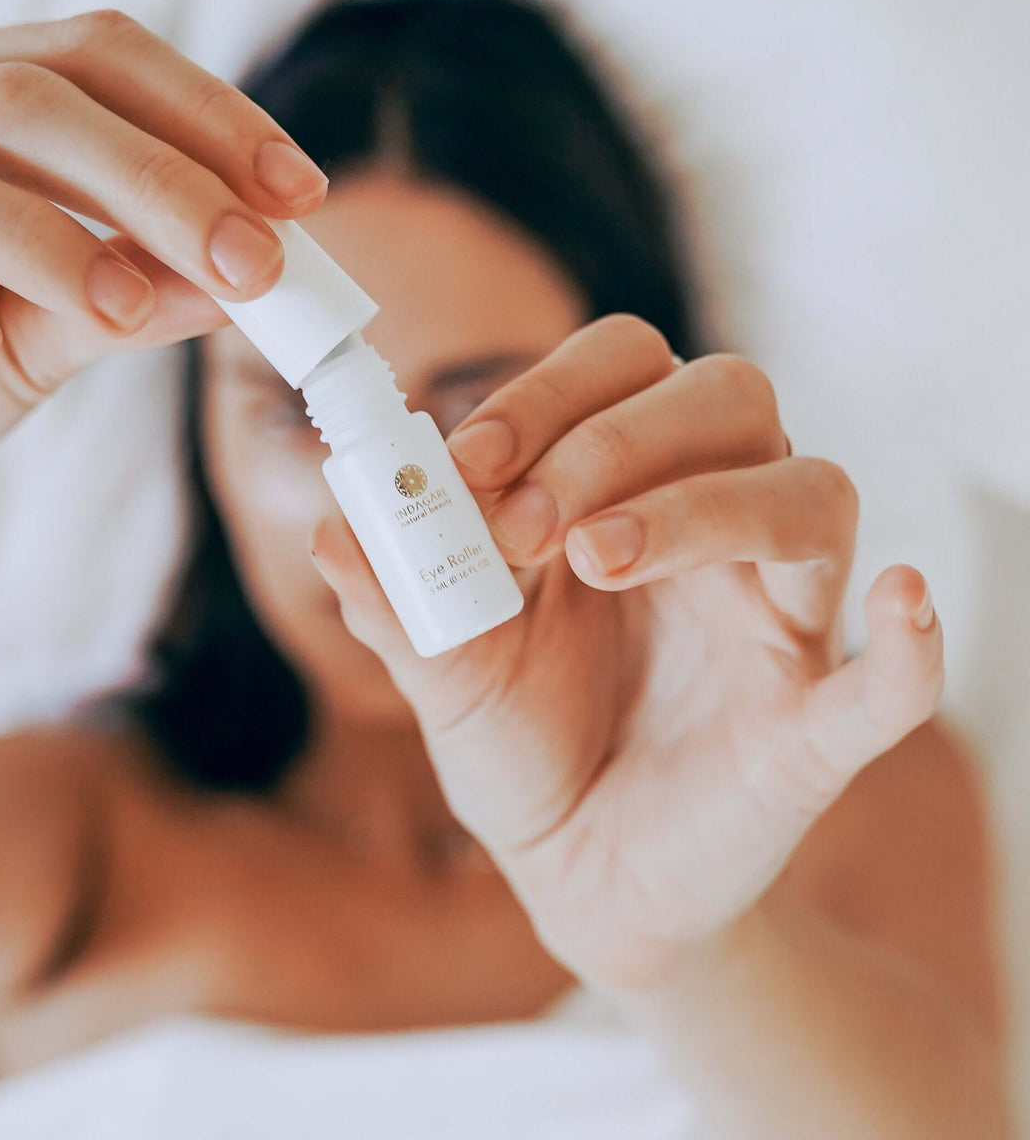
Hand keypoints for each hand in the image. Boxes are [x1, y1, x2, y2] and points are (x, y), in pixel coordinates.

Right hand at [0, 10, 327, 542]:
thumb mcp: (57, 331)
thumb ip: (138, 295)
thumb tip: (243, 281)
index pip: (99, 61)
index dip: (207, 116)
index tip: (298, 194)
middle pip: (27, 97)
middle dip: (156, 179)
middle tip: (250, 262)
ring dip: (38, 234)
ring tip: (127, 309)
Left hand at [309, 315, 944, 991]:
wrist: (574, 871)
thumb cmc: (521, 747)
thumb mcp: (444, 673)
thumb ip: (397, 603)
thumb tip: (333, 529)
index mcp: (620, 493)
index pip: (622, 372)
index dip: (549, 393)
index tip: (466, 458)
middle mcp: (711, 532)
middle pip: (727, 399)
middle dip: (618, 439)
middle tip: (529, 521)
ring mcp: (772, 623)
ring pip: (808, 497)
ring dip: (709, 506)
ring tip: (603, 558)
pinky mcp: (809, 731)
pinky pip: (892, 682)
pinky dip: (910, 646)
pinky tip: (900, 605)